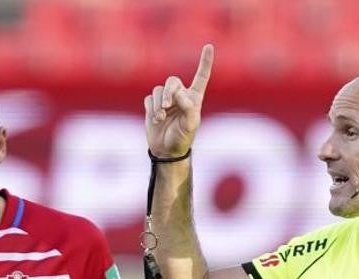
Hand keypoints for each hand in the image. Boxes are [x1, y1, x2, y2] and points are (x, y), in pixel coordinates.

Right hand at [144, 44, 213, 158]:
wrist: (165, 151)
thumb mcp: (190, 124)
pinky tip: (155, 120)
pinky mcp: (152, 105)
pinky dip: (151, 108)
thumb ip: (187, 107)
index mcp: (194, 98)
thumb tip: (178, 93)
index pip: (201, 76)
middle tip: (167, 106)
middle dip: (168, 92)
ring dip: (158, 105)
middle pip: (172, 81)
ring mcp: (166, 100)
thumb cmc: (182, 138)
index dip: (205, 62)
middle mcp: (180, 96)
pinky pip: (149, 98)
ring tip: (161, 119)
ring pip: (158, 90)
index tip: (209, 47)